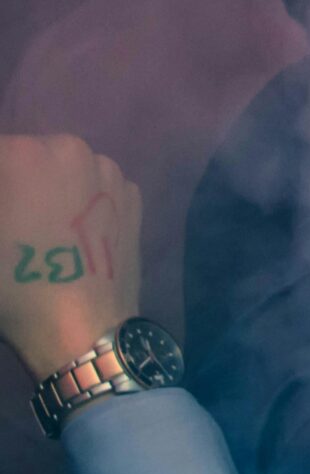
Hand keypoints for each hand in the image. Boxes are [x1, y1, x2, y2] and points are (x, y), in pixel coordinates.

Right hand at [0, 137, 140, 378]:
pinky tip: (70, 235)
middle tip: (12, 221)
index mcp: (24, 153)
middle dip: (11, 180)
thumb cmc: (12, 282)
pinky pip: (95, 188)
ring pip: (64, 169)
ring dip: (47, 186)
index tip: (3, 215)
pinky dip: (80, 201)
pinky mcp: (133, 195)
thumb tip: (7, 202)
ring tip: (38, 229)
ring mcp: (110, 171)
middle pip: (26, 155)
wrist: (81, 325)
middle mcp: (71, 148)